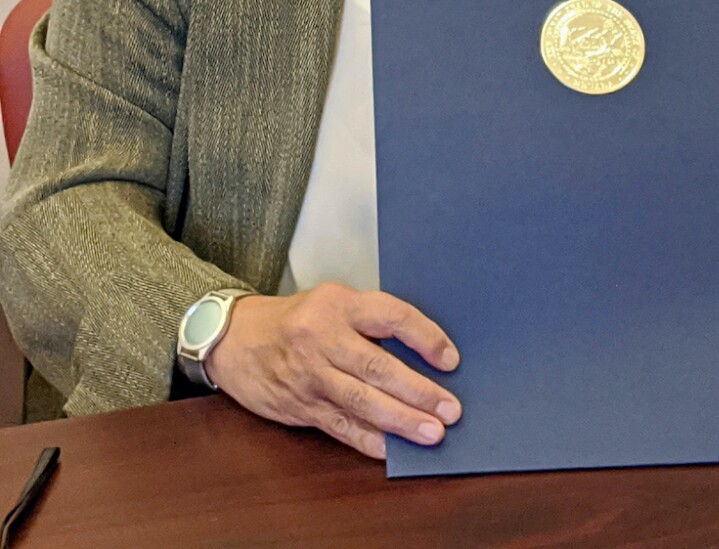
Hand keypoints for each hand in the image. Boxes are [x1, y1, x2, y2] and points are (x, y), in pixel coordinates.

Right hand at [204, 282, 460, 458]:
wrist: (234, 338)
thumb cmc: (295, 319)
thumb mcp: (332, 302)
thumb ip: (369, 322)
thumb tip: (423, 354)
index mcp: (338, 304)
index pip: (391, 316)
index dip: (425, 337)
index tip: (450, 358)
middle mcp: (323, 337)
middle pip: (379, 366)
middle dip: (419, 391)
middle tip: (451, 408)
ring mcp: (310, 375)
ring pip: (362, 401)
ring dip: (401, 420)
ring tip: (432, 432)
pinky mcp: (300, 405)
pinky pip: (340, 426)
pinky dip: (369, 440)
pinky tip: (392, 449)